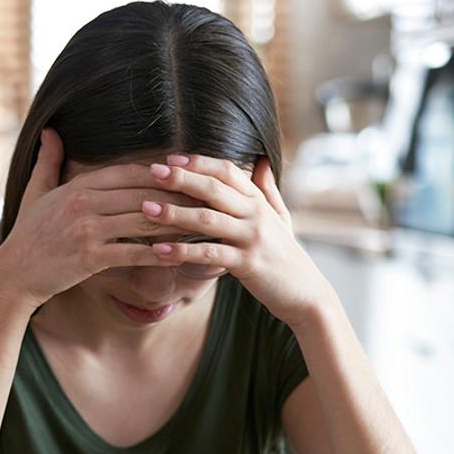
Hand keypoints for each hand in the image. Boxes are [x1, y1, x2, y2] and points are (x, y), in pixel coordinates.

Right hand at [0, 129, 190, 309]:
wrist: (12, 275)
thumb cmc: (27, 235)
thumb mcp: (35, 193)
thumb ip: (48, 162)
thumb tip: (51, 132)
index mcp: (76, 186)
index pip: (129, 173)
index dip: (160, 173)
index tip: (186, 174)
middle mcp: (83, 204)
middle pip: (142, 194)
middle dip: (177, 195)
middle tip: (206, 197)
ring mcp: (87, 230)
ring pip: (143, 222)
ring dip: (175, 223)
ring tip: (201, 224)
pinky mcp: (90, 258)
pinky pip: (133, 252)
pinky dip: (158, 253)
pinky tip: (179, 254)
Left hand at [141, 155, 336, 330]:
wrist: (306, 295)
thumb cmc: (287, 257)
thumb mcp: (281, 219)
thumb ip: (267, 190)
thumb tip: (262, 161)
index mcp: (258, 202)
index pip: (228, 172)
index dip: (199, 163)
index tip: (171, 158)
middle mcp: (255, 215)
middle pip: (214, 189)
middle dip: (182, 179)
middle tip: (152, 171)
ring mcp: (252, 238)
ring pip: (208, 219)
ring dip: (175, 213)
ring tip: (146, 209)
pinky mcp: (247, 264)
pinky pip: (209, 254)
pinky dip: (182, 251)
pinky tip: (158, 250)